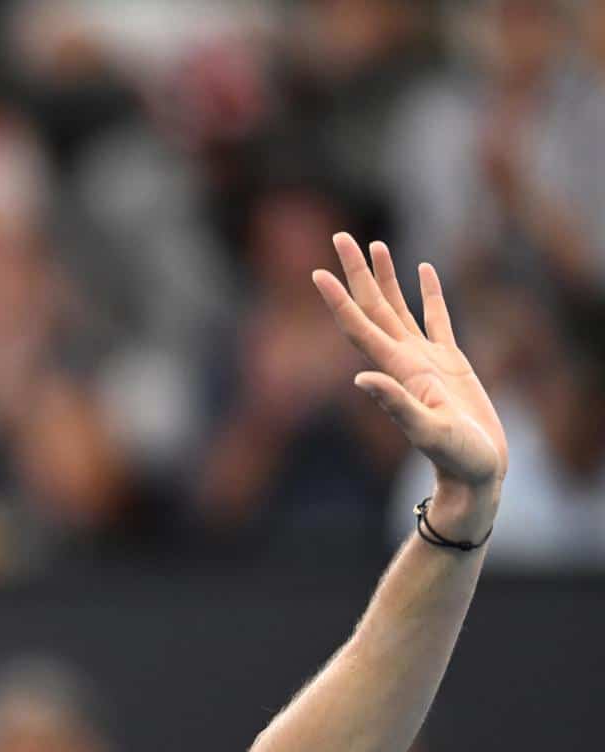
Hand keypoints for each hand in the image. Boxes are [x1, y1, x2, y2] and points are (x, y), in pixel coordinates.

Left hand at [313, 235, 506, 532]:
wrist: (476, 473)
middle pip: (373, 306)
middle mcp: (403, 360)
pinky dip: (428, 293)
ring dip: (385, 277)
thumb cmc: (456, 457)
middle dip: (355, 272)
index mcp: (395, 369)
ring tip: (376, 244)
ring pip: (399, 307)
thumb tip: (363, 378)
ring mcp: (425, 360)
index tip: (317, 271)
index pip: (358, 326)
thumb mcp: (428, 431)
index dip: (338, 299)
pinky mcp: (450, 362)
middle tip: (339, 235)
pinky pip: (436, 318)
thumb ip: (397, 405)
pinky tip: (423, 270)